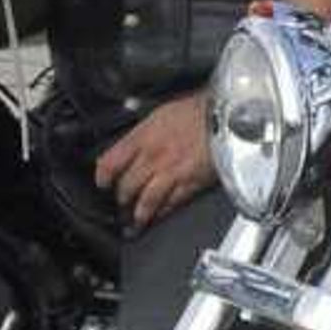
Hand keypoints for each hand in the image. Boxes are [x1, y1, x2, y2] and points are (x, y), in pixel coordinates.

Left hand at [95, 91, 215, 228]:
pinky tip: (158, 215)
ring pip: (146, 201)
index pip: (111, 162)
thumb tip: (131, 141)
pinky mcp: (190, 184)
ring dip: (138, 213)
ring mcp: (171, 173)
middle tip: (121, 202)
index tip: (103, 183)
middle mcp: (153, 157)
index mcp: (143, 137)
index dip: (103, 177)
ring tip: (136, 219)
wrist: (227, 116)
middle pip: (127, 187)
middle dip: (121, 197)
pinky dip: (162, 212)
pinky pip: (170, 204)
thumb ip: (143, 131)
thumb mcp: (161, 112)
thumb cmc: (198, 110)